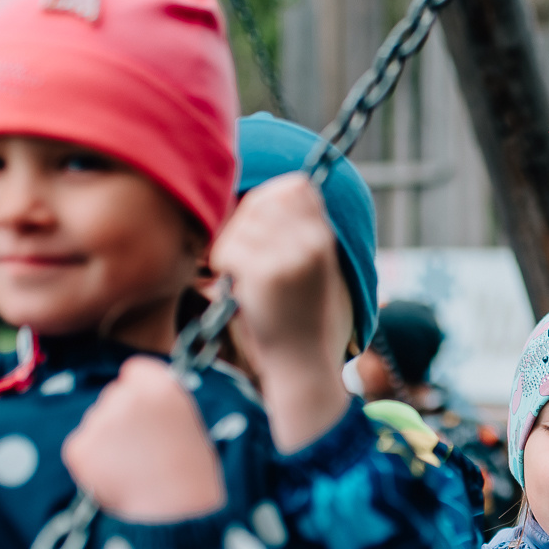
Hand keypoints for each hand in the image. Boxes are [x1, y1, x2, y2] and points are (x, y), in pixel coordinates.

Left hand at [63, 357, 224, 521]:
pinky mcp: (78, 447)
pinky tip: (117, 477)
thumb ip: (155, 399)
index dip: (140, 394)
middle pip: (112, 397)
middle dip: (122, 418)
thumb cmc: (188, 470)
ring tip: (135, 467)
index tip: (150, 416)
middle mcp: (125, 396)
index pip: (133, 372)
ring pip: (96, 423)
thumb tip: (126, 392)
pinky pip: (81, 447)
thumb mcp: (185, 420)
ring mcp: (98, 421)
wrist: (178, 513)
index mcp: (158, 385)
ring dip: (107, 441)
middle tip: (146, 450)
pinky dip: (93, 462)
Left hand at [209, 175, 351, 451]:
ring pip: (241, 226)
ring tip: (242, 276)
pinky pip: (227, 250)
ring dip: (231, 248)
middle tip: (244, 259)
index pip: (295, 186)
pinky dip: (222, 267)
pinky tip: (237, 288)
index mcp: (325, 237)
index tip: (261, 229)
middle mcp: (312, 242)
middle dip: (243, 225)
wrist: (301, 362)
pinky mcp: (266, 273)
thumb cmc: (296, 315)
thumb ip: (297, 230)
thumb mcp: (310, 266)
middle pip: (262, 202)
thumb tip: (268, 194)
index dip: (270, 201)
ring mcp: (290, 256)